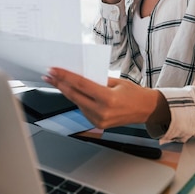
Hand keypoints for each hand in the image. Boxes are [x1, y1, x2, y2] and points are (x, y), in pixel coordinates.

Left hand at [43, 67, 169, 129]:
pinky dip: (76, 99)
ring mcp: (98, 120)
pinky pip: (82, 108)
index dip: (65, 77)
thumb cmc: (134, 93)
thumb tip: (78, 75)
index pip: (80, 85)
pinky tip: (69, 91)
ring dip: (66, 91)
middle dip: (59, 84)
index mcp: (108, 99)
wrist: (145, 110)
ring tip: (55, 81)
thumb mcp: (117, 81)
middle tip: (48, 75)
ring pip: (76, 102)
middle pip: (74, 95)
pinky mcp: (97, 123)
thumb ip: (97, 80)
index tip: (54, 70)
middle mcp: (101, 111)